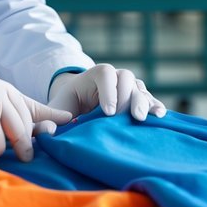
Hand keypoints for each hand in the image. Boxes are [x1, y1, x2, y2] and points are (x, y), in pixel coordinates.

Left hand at [48, 64, 166, 122]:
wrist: (82, 103)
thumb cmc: (69, 104)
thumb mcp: (58, 108)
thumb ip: (52, 117)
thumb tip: (48, 132)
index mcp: (95, 74)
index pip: (105, 75)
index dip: (108, 91)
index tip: (108, 113)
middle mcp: (116, 76)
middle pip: (126, 79)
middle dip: (129, 98)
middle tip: (132, 117)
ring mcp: (129, 87)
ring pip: (140, 89)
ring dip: (144, 103)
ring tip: (144, 118)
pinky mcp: (139, 99)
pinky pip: (150, 100)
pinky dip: (155, 107)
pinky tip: (159, 117)